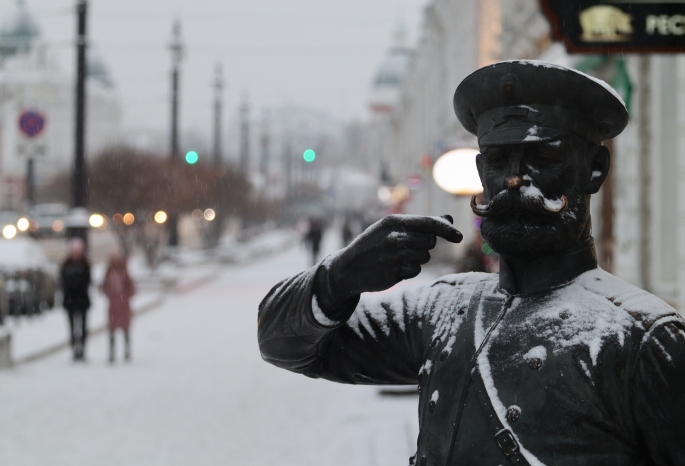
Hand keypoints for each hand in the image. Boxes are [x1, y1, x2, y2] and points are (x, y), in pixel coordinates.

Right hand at [325, 215, 461, 301]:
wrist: (348, 268)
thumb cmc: (373, 244)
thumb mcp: (390, 228)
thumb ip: (419, 224)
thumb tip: (448, 219)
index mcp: (393, 222)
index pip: (429, 223)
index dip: (447, 230)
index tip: (458, 237)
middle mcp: (395, 238)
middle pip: (429, 241)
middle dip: (424, 245)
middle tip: (407, 246)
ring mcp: (395, 257)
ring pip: (424, 257)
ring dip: (416, 258)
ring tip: (396, 257)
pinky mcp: (395, 273)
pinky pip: (416, 270)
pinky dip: (409, 270)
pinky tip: (393, 267)